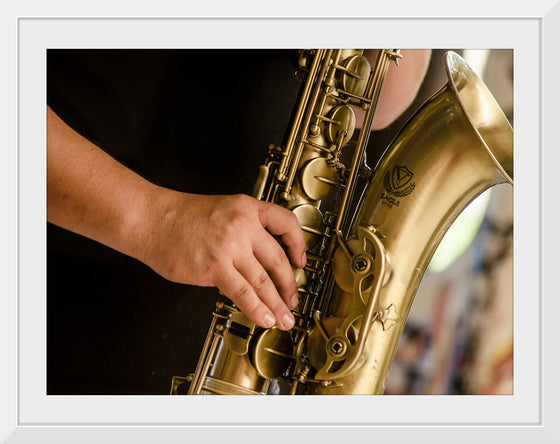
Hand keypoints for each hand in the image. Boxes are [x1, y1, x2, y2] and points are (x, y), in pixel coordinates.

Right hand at [137, 191, 306, 329]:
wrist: (149, 219)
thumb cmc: (178, 217)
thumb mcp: (220, 211)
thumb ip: (242, 232)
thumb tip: (255, 262)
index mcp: (246, 208)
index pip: (285, 223)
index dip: (298, 244)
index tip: (300, 260)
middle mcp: (242, 226)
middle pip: (277, 259)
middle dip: (289, 285)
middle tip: (292, 300)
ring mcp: (229, 246)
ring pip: (263, 280)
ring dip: (276, 303)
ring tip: (283, 318)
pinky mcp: (214, 267)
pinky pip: (243, 292)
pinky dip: (256, 308)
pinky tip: (264, 318)